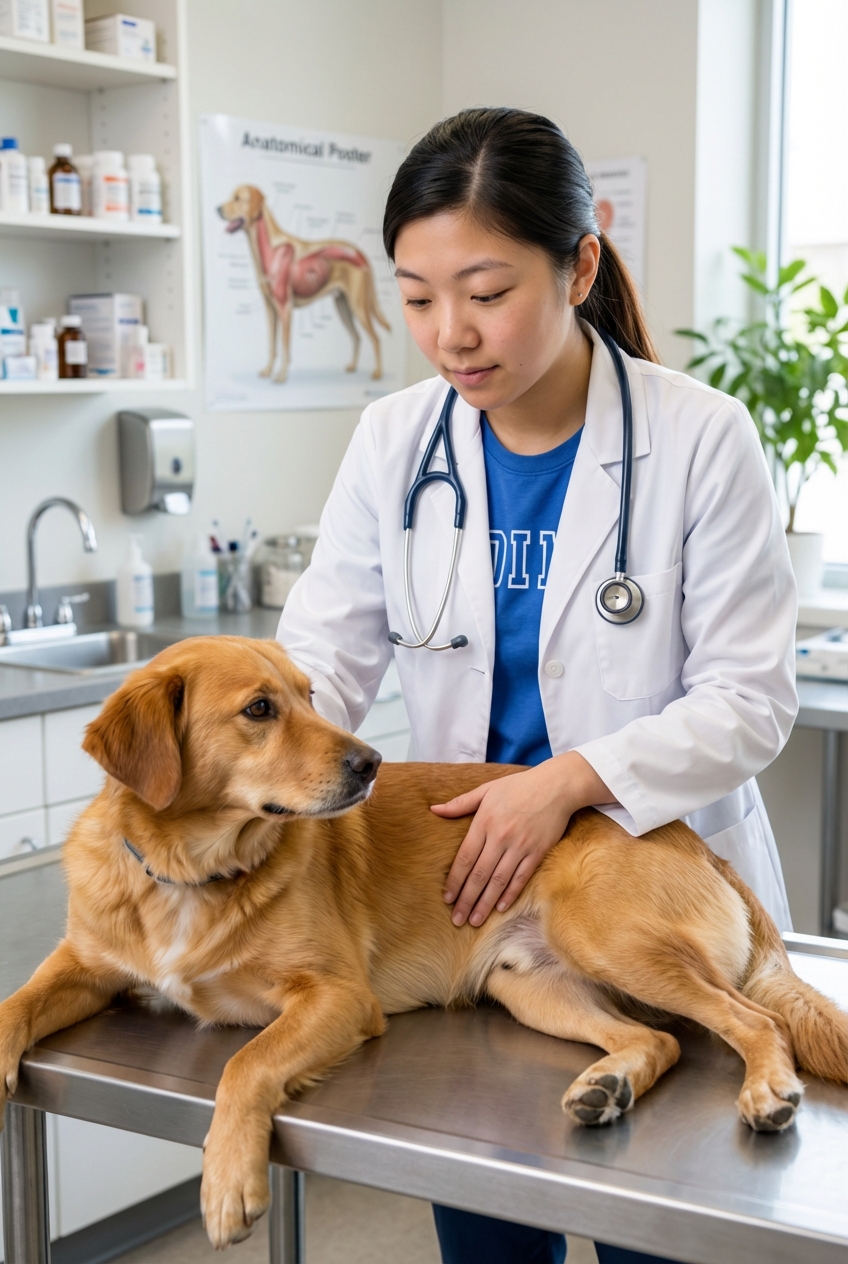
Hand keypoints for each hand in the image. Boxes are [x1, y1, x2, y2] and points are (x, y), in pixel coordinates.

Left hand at [431, 752, 612, 927]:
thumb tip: (434, 809)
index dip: (454, 881)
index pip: (464, 858)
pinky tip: (500, 907)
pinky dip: (510, 894)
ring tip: (475, 920)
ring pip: (499, 881)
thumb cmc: (518, 786)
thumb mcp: (486, 789)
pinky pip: (521, 878)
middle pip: (479, 875)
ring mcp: (520, 846)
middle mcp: (500, 837)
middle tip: (457, 920)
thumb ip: (460, 803)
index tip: (447, 898)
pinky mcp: (538, 852)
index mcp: (484, 822)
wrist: (556, 786)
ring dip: (486, 903)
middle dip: (466, 899)